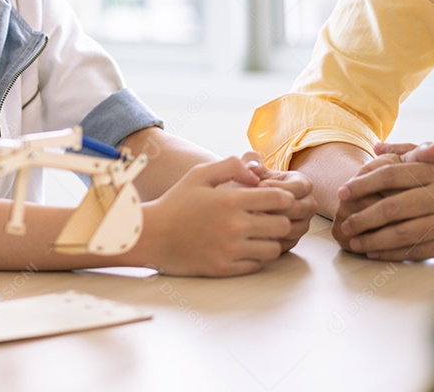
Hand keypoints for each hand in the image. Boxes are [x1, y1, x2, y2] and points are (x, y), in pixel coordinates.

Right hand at [140, 157, 293, 276]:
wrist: (151, 235)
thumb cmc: (175, 203)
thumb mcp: (198, 174)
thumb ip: (230, 166)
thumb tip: (257, 175)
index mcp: (230, 200)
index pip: (279, 199)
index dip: (282, 198)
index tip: (272, 199)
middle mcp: (234, 226)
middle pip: (282, 225)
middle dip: (279, 219)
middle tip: (268, 218)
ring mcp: (230, 250)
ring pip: (274, 249)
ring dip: (268, 241)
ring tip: (256, 235)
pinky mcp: (224, 268)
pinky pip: (256, 266)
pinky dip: (254, 258)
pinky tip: (242, 248)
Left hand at [241, 152, 316, 251]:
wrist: (247, 202)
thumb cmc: (251, 182)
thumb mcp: (252, 169)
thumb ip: (251, 163)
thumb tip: (253, 166)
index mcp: (303, 184)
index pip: (298, 187)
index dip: (279, 186)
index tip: (259, 184)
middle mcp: (308, 205)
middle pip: (299, 209)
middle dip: (276, 206)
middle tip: (254, 204)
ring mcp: (303, 224)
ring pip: (294, 228)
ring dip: (273, 224)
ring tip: (251, 217)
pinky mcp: (293, 240)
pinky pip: (286, 243)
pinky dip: (271, 239)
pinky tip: (253, 232)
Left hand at [336, 141, 433, 259]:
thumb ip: (408, 152)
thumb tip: (377, 146)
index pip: (389, 175)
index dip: (362, 184)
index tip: (341, 192)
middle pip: (392, 207)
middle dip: (363, 217)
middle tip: (344, 223)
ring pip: (403, 233)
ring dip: (373, 239)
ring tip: (353, 240)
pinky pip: (418, 250)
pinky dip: (393, 253)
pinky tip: (374, 252)